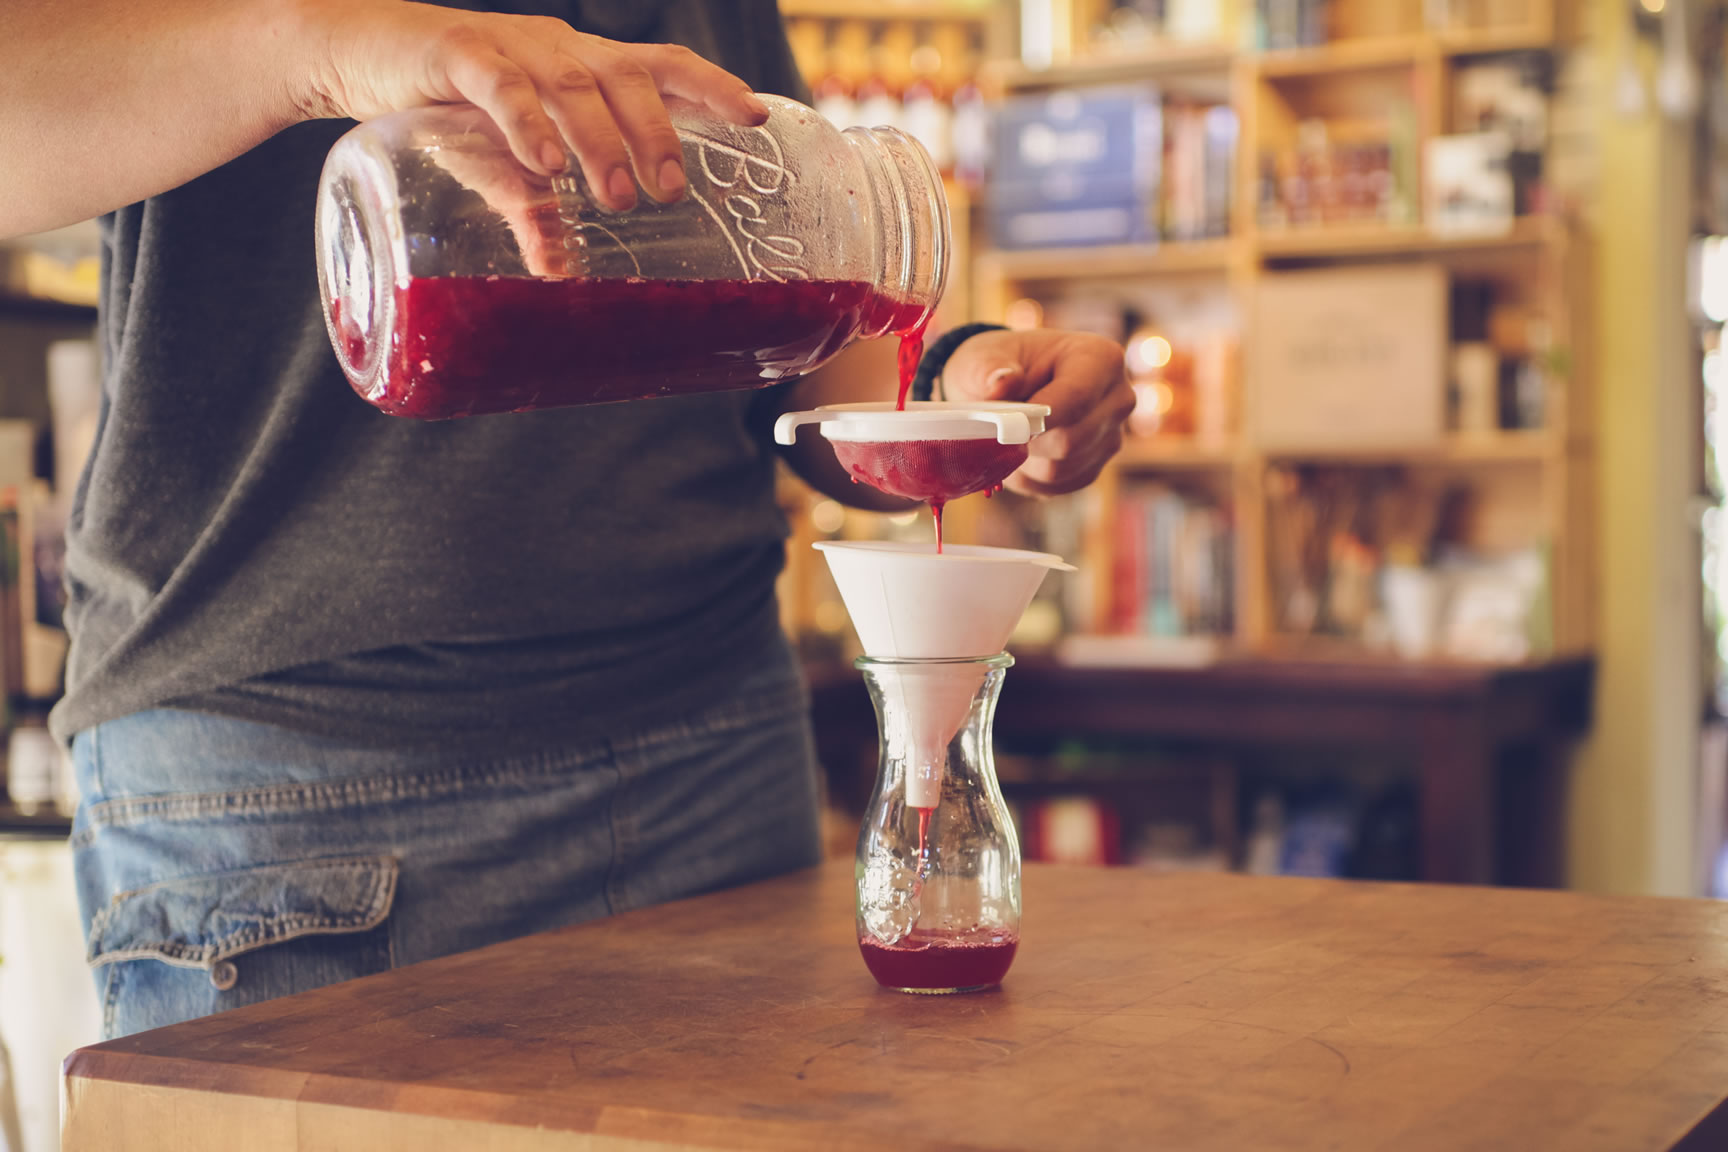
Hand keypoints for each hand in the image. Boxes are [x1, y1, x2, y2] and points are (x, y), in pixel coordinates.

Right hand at [291, 0, 770, 210]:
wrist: (355, 51)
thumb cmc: (445, 106)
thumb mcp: (498, 163)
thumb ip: (532, 210)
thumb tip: (557, 272)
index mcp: (584, 68)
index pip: (661, 66)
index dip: (712, 87)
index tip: (758, 119)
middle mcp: (558, 49)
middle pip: (628, 78)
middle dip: (658, 134)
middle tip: (671, 192)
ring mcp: (510, 46)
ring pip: (572, 83)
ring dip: (600, 139)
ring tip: (617, 194)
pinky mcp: (455, 53)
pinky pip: (501, 84)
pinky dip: (528, 121)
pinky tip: (545, 162)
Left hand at [941, 329, 1133, 495]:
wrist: (1010, 383)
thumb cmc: (1001, 364)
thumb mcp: (985, 356)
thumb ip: (989, 369)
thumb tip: (1000, 383)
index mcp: (1101, 358)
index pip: (1078, 397)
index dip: (1040, 419)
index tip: (1005, 428)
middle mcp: (1117, 400)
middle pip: (1069, 442)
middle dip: (1025, 442)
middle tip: (993, 432)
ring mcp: (1110, 438)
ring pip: (1058, 470)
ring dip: (1021, 462)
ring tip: (1004, 437)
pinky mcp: (1093, 468)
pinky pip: (1055, 487)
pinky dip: (1026, 477)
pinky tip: (1016, 453)